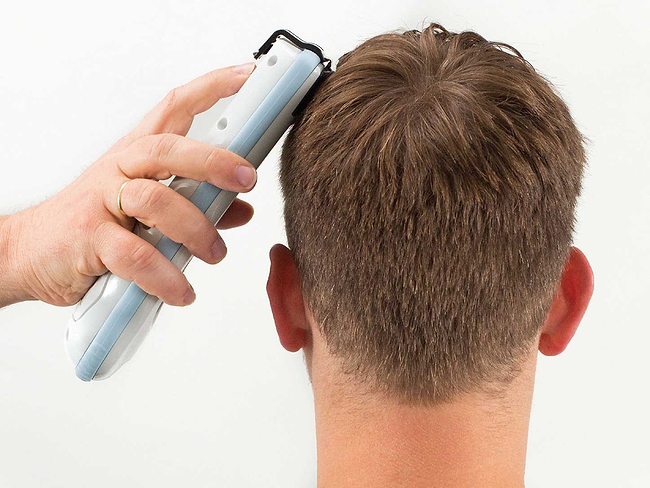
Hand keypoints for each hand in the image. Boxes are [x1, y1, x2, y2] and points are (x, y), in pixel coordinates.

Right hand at [2, 62, 257, 307]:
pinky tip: (181, 291)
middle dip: (212, 161)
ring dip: (195, 230)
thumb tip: (242, 209)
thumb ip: (197, 207)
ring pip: (154, 202)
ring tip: (214, 254)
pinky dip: (166, 276)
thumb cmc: (93, 225)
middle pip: (166, 149)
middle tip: (246, 179)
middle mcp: (119, 170)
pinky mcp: (89, 239)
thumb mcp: (148, 211)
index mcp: (136, 156)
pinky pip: (136, 256)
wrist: (30, 251)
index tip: (246, 75)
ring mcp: (101, 202)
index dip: (210, 88)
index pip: (174, 108)